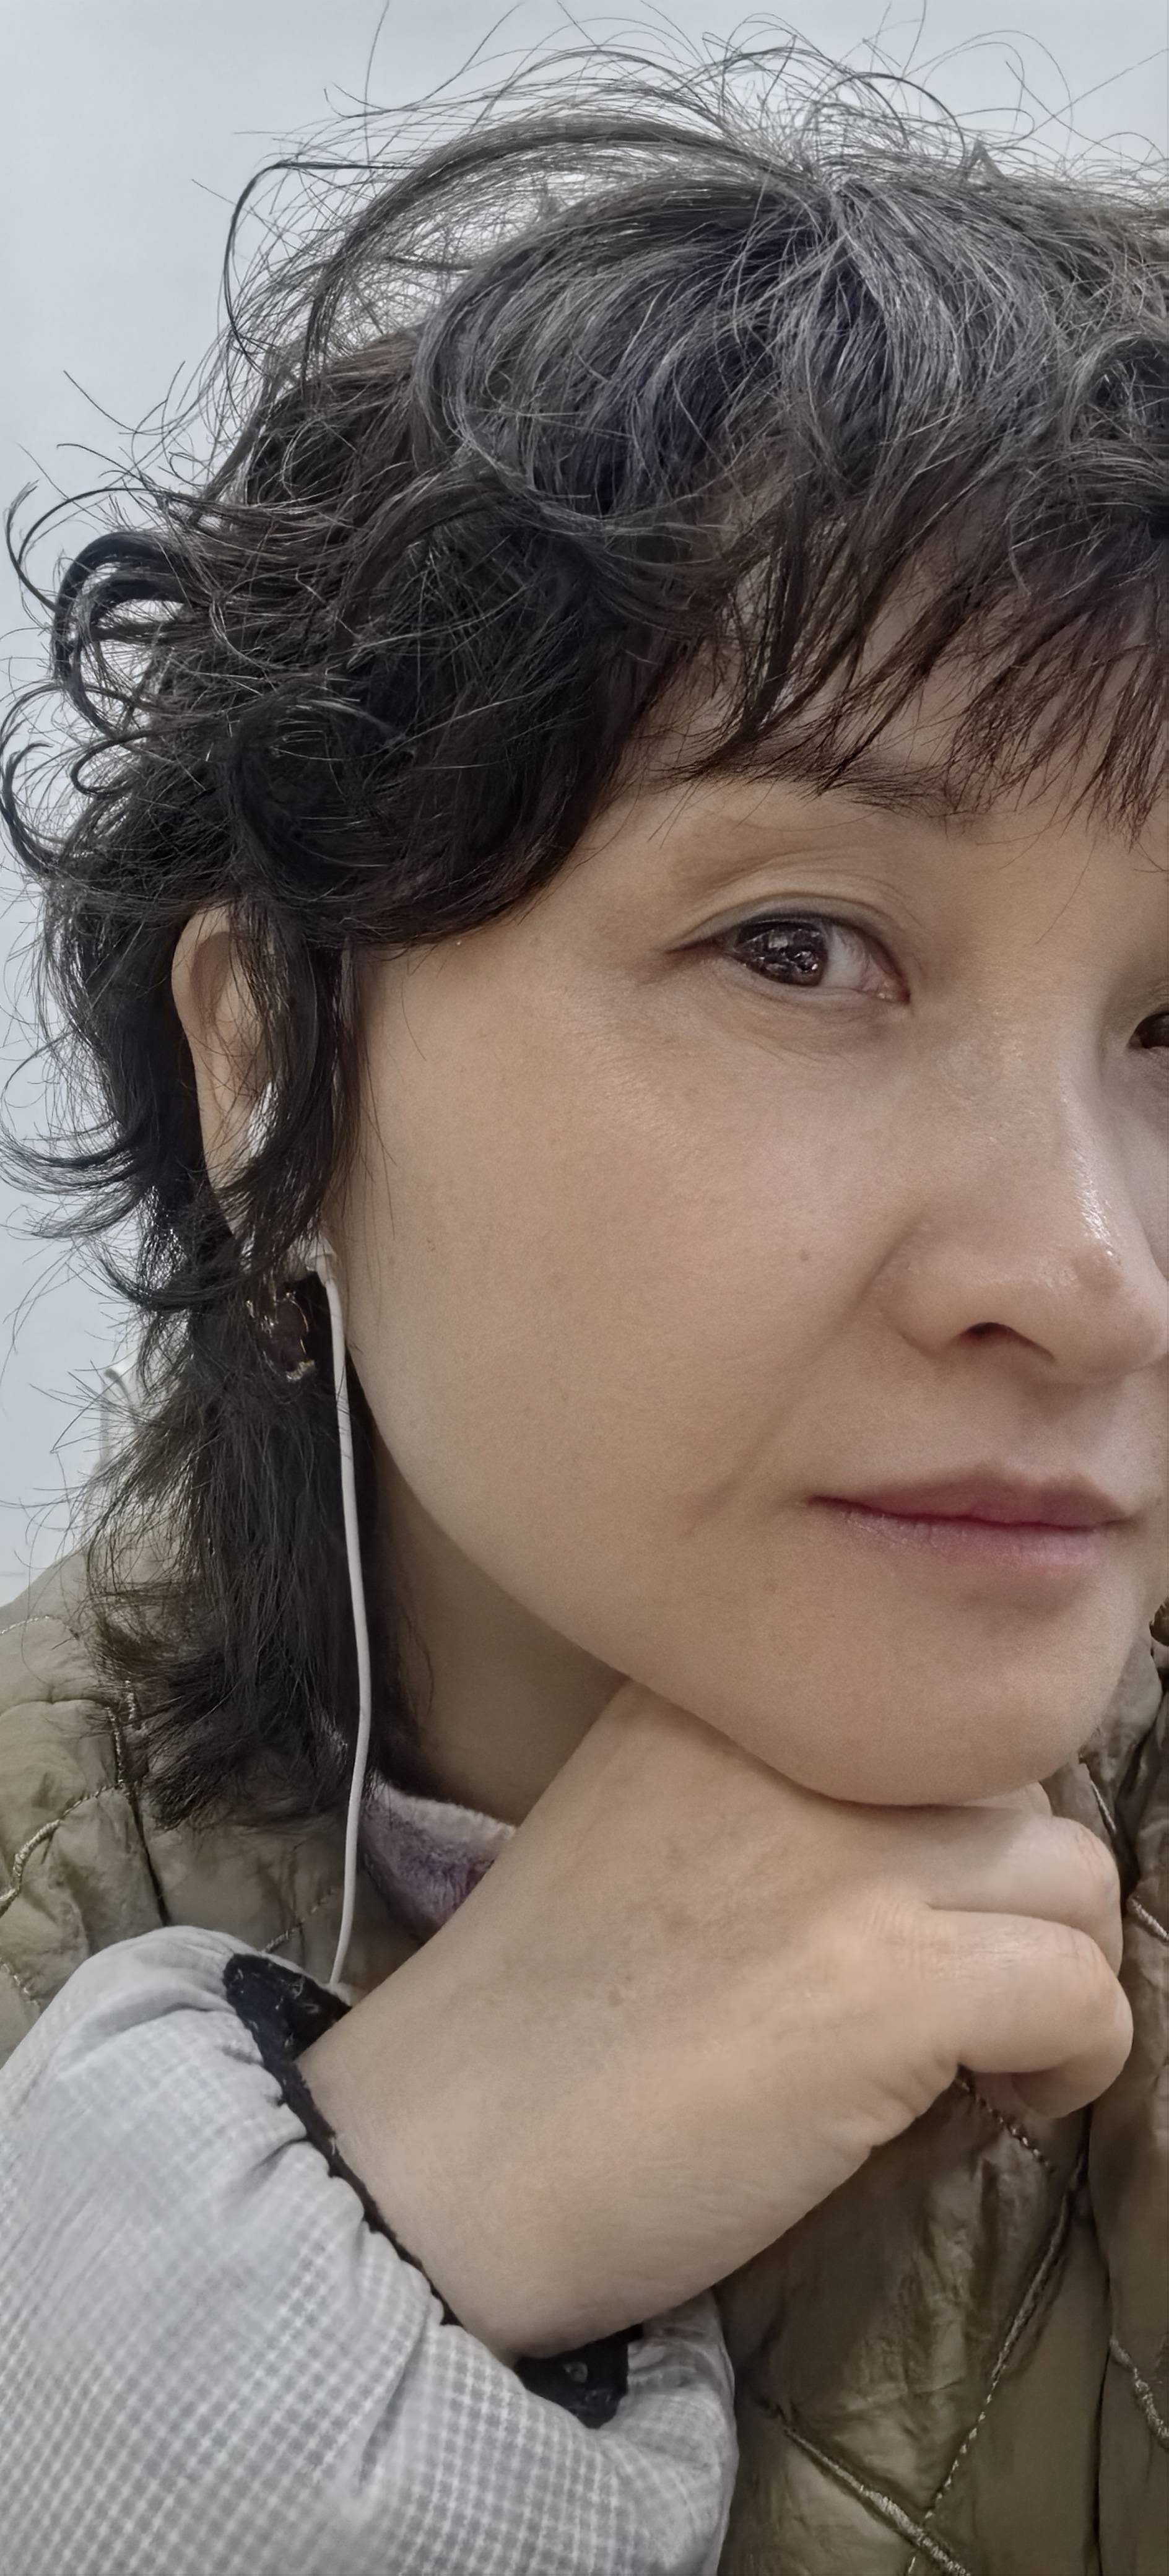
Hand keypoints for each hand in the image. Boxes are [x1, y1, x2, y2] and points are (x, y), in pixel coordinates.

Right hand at [300, 1683, 1128, 2359]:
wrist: (438, 2158)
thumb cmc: (528, 2026)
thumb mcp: (633, 1824)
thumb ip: (755, 1792)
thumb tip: (896, 1842)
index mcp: (720, 1698)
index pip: (921, 1707)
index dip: (943, 1823)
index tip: (911, 1912)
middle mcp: (795, 1750)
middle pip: (1014, 1782)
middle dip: (1008, 1891)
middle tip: (958, 1987)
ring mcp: (853, 1862)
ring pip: (1073, 1875)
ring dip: (1056, 1967)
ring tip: (986, 2051)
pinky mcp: (898, 1988)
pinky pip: (1082, 1991)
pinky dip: (1074, 2058)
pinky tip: (997, 2102)